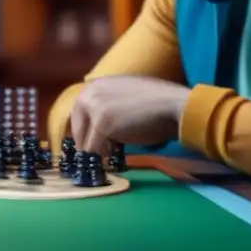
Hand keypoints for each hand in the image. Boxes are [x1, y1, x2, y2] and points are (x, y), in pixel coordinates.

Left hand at [70, 76, 189, 153]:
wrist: (173, 105)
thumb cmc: (158, 103)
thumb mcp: (127, 97)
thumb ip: (110, 105)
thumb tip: (99, 129)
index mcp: (97, 84)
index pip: (79, 111)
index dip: (83, 130)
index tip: (87, 144)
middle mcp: (91, 91)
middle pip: (77, 125)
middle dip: (85, 143)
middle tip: (91, 158)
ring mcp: (95, 106)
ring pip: (85, 139)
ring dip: (93, 153)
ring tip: (102, 163)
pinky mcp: (101, 122)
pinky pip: (93, 148)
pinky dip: (99, 160)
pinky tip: (107, 165)